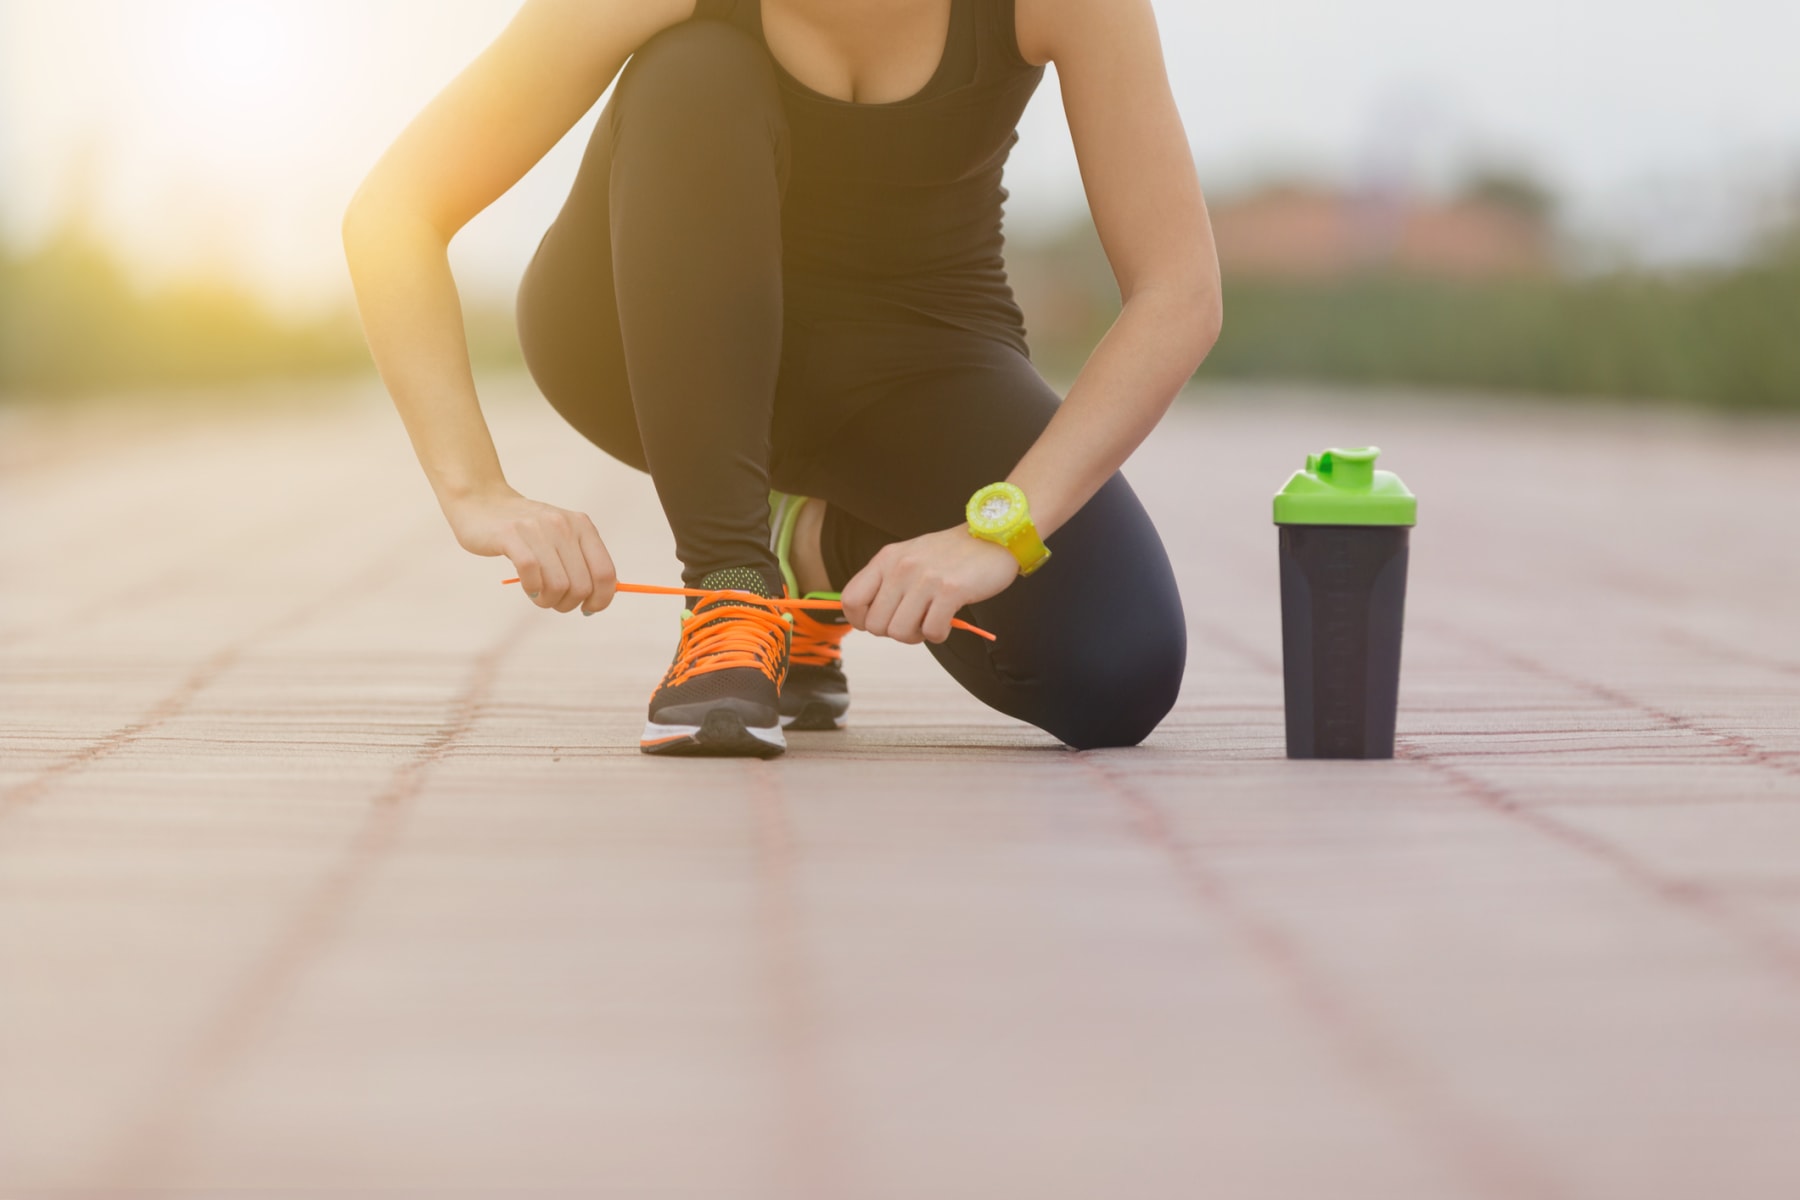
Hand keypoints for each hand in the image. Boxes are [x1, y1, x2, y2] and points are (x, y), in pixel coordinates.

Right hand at [443, 485, 616, 614]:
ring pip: (558, 585)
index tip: (588, 609)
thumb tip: (597, 600)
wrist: (482, 501)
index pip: (606, 573)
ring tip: (538, 595)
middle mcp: (563, 525)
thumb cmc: (526, 529)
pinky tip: (528, 587)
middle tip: (554, 602)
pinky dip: (532, 589)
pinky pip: (531, 574)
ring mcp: (537, 528)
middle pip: (582, 586)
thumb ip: (582, 562)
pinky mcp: (510, 535)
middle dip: (569, 604)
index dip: (601, 599)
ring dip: (548, 601)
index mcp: (582, 526)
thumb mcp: (562, 535)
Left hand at [841, 526, 1018, 644]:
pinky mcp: (951, 590)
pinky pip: (931, 632)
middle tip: (914, 622)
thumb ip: (886, 581)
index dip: (861, 621)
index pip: (851, 599)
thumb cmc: (950, 554)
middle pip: (875, 625)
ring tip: (930, 621)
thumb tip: (867, 617)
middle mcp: (901, 567)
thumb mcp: (908, 557)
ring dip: (916, 636)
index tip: (879, 623)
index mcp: (886, 559)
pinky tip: (947, 620)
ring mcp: (925, 579)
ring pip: (899, 633)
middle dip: (893, 632)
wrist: (992, 536)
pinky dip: (939, 634)